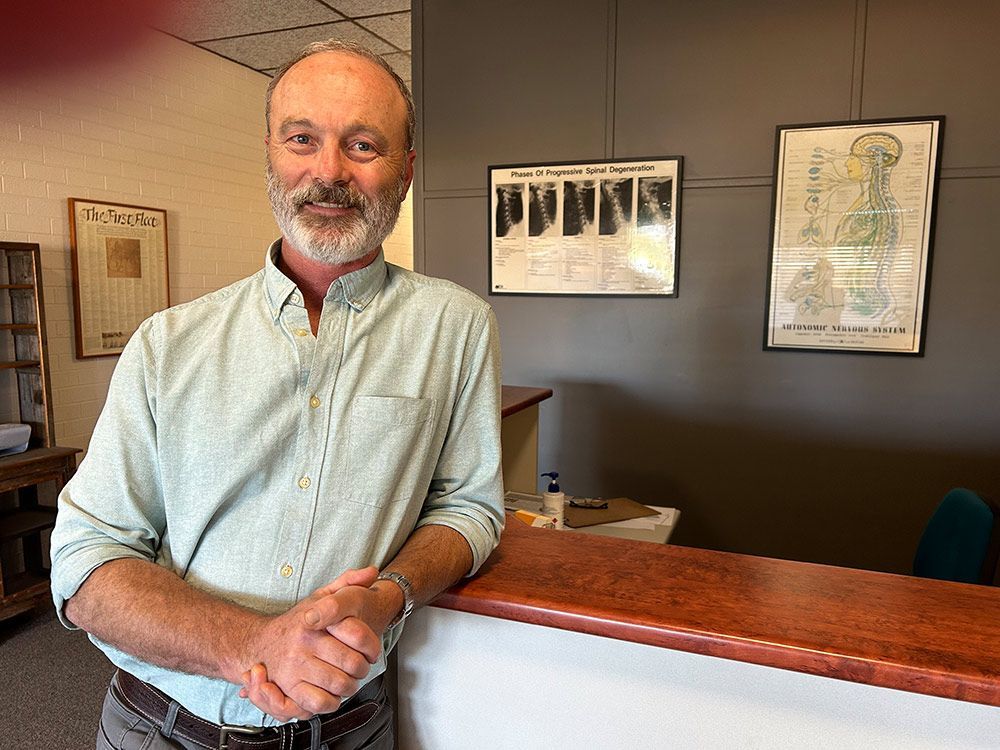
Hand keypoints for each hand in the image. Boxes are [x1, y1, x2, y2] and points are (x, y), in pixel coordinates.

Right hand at [237, 567, 380, 720]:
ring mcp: (294, 667)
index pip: (356, 634)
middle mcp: (303, 644)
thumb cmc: (297, 622)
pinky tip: (332, 694)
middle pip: (351, 664)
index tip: (372, 650)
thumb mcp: (320, 596)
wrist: (260, 643)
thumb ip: (347, 582)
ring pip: (338, 685)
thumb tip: (371, 572)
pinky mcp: (288, 689)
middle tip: (361, 668)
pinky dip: (331, 702)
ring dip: (349, 687)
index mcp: (314, 620)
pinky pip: (318, 703)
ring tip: (348, 681)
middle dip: (363, 669)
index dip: (372, 646)